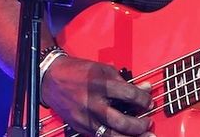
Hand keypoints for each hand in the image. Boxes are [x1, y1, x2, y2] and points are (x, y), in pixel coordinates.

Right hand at [41, 55, 155, 136]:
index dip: (143, 100)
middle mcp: (91, 102)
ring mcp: (84, 117)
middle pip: (120, 121)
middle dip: (138, 125)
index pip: (128, 95)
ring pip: (110, 135)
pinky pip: (99, 136)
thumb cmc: (77, 71)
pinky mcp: (79, 126)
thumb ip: (125, 81)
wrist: (50, 78)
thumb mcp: (103, 69)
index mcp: (99, 84)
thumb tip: (145, 88)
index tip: (148, 102)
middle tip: (148, 123)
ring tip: (144, 136)